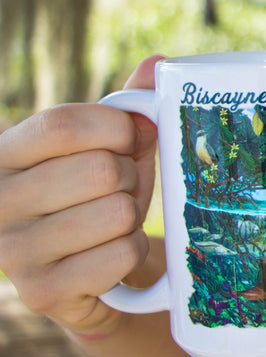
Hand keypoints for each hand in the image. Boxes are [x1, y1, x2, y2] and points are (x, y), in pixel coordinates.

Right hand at [0, 55, 163, 336]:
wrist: (87, 270)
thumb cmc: (98, 195)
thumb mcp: (108, 147)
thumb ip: (127, 105)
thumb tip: (159, 63)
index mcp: (5, 153)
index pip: (62, 124)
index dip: (115, 128)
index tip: (129, 139)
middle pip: (100, 171)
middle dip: (129, 178)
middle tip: (119, 190)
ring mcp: (13, 252)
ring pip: (117, 213)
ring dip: (132, 217)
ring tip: (113, 222)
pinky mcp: (42, 293)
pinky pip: (122, 255)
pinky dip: (132, 251)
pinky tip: (111, 255)